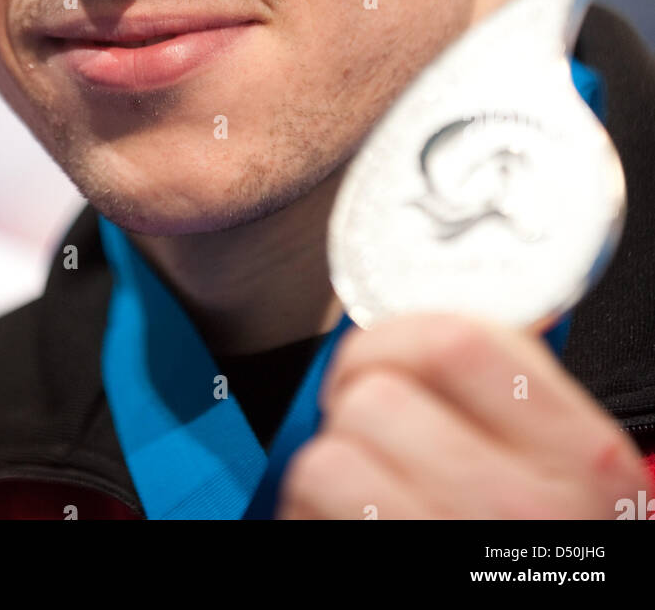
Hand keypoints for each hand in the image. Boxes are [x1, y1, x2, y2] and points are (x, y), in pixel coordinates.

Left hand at [275, 313, 651, 518]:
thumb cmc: (542, 542)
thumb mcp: (574, 465)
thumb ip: (521, 389)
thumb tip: (441, 307)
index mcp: (579, 455)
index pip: (458, 341)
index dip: (394, 333)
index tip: (379, 351)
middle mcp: (522, 509)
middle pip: (376, 397)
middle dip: (355, 402)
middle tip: (365, 422)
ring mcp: (448, 546)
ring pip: (330, 458)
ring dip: (333, 467)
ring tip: (366, 487)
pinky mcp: (388, 580)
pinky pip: (309, 512)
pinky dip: (311, 513)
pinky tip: (352, 523)